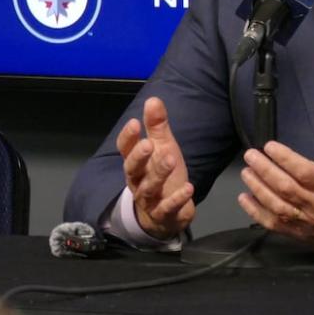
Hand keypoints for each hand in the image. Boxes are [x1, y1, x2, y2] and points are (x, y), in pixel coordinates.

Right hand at [117, 97, 194, 239]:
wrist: (166, 214)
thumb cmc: (162, 175)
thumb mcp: (162, 148)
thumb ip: (157, 126)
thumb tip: (153, 99)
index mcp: (136, 163)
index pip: (125, 149)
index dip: (128, 138)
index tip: (134, 123)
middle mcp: (138, 181)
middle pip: (133, 169)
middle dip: (139, 157)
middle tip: (148, 144)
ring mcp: (149, 199)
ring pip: (150, 187)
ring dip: (159, 173)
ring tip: (171, 159)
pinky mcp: (164, 214)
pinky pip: (168, 207)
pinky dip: (177, 199)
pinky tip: (188, 188)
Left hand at [238, 126, 313, 251]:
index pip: (305, 172)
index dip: (286, 159)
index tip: (270, 146)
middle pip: (285, 188)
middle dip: (265, 170)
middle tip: (250, 155)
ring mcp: (307, 221)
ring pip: (277, 205)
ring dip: (258, 188)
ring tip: (246, 172)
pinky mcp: (299, 234)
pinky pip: (274, 224)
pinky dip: (256, 212)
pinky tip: (244, 198)